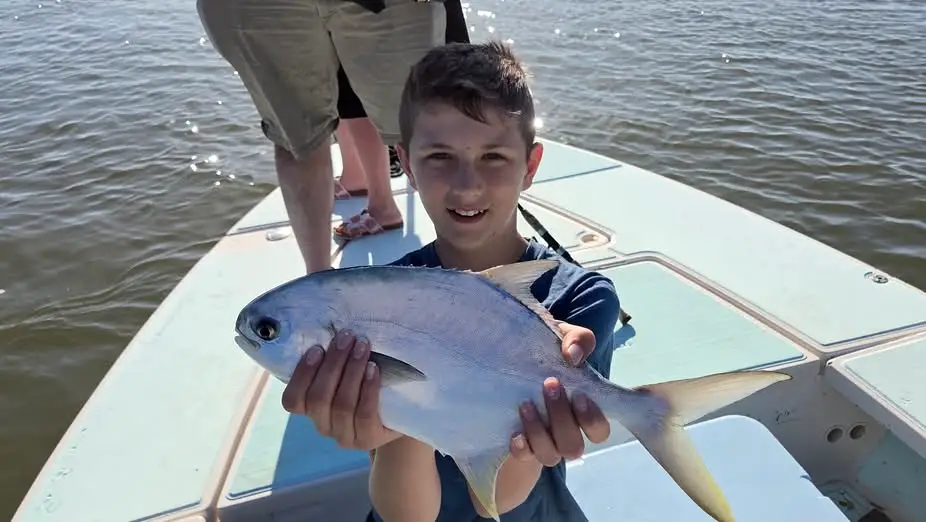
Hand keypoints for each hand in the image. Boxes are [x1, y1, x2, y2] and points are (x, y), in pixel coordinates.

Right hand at [281, 329, 400, 450]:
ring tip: (363, 347)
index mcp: (310, 410)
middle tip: (347, 338)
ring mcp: (345, 436)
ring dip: (352, 371)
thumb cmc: (366, 386)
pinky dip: (368, 389)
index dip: (302, 374)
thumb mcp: (345, 374)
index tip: (317, 348)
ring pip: (342, 405)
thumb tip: (333, 331)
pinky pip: (365, 414)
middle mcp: (324, 426)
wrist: (399, 415)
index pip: (293, 400)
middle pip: (319, 398)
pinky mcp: (368, 440)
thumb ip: (334, 361)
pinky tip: (373, 369)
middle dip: (333, 364)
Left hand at [509, 321, 609, 465]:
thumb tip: (573, 355)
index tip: (579, 394)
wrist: (506, 362)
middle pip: (574, 446)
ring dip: (539, 432)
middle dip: (562, 418)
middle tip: (549, 385)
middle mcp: (566, 432)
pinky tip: (515, 432)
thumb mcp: (563, 338)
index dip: (593, 419)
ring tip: (526, 404)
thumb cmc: (546, 352)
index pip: (599, 431)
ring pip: (551, 456)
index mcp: (583, 412)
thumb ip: (578, 340)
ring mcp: (543, 442)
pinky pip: (524, 457)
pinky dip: (521, 447)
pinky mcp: (520, 445)